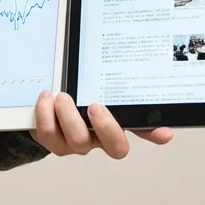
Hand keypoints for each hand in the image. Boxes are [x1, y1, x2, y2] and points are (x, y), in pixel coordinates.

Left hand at [32, 91, 172, 158]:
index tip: (164, 132)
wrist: (40, 105)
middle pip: (116, 147)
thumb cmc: (71, 92)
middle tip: (95, 106)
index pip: (143, 129)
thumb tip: (121, 57)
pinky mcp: (53, 142)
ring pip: (79, 141)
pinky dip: (46, 115)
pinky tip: (46, 98)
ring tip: (61, 96)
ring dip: (69, 117)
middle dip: (107, 127)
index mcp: (115, 121)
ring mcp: (77, 143)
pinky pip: (50, 136)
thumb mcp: (89, 83)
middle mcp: (99, 137)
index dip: (154, 134)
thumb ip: (105, 79)